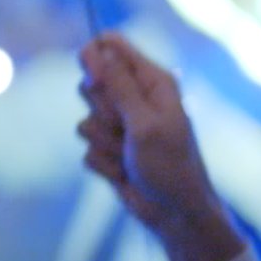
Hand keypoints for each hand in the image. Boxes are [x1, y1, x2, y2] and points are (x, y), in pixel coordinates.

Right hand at [77, 34, 248, 260]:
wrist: (174, 213)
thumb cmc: (170, 165)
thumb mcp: (145, 122)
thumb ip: (119, 85)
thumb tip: (100, 48)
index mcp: (153, 83)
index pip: (113, 47)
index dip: (96, 57)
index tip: (93, 76)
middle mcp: (135, 99)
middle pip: (92, 83)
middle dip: (100, 108)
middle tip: (123, 125)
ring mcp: (121, 126)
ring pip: (86, 120)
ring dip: (104, 142)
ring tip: (129, 155)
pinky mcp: (110, 150)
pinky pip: (87, 148)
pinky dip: (104, 163)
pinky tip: (125, 173)